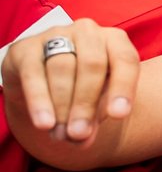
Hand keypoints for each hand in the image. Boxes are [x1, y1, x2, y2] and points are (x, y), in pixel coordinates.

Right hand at [1, 19, 137, 144]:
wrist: (42, 83)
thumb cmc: (81, 89)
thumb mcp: (96, 101)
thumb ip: (94, 117)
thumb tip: (83, 139)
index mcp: (114, 40)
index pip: (126, 60)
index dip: (123, 87)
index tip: (119, 115)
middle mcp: (87, 32)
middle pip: (92, 65)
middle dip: (86, 103)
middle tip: (79, 134)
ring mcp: (55, 35)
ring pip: (62, 68)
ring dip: (62, 106)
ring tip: (61, 135)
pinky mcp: (25, 48)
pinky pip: (33, 74)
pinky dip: (39, 100)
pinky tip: (44, 122)